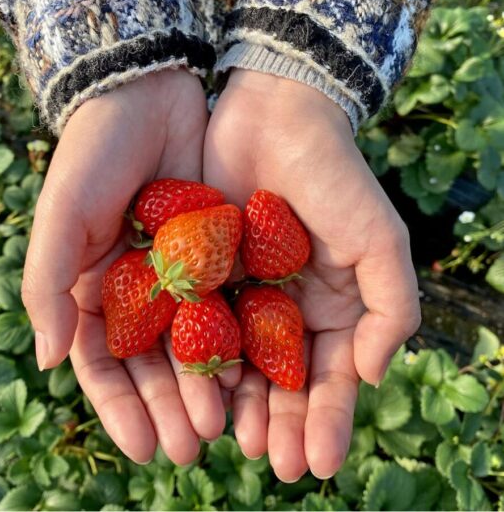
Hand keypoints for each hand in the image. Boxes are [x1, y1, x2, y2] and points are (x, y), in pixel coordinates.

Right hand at [22, 68, 238, 464]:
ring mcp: (177, 277)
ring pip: (193, 347)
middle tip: (192, 449)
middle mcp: (133, 293)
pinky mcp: (216, 256)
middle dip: (168, 409)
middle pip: (150, 367)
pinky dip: (239, 344)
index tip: (141, 448)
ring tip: (225, 427)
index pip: (101, 365)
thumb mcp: (61, 218)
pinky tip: (254, 378)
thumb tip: (48, 361)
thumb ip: (48, 287)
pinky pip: (229, 308)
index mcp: (88, 291)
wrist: (146, 89)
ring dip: (205, 389)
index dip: (118, 409)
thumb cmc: (90, 154)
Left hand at [203, 70, 418, 480]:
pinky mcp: (192, 275)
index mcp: (327, 310)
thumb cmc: (334, 177)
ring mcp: (234, 296)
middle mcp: (279, 312)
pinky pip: (189, 325)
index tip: (317, 464)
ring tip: (232, 441)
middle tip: (274, 463)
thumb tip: (369, 377)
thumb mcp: (379, 240)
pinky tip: (191, 391)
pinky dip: (191, 360)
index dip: (325, 422)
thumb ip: (388, 308)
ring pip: (232, 364)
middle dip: (280, 425)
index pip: (327, 379)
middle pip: (278, 383)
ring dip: (234, 405)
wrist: (273, 115)